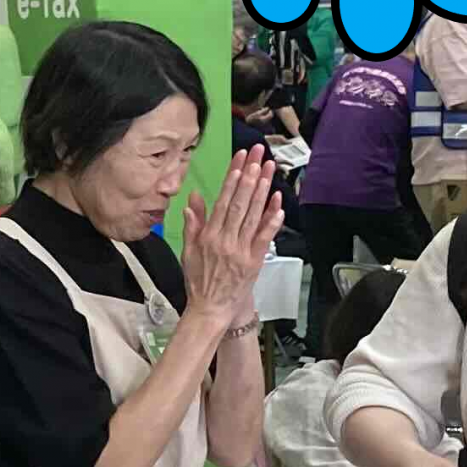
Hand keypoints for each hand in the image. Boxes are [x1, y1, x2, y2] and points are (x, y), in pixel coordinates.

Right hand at [182, 148, 283, 325]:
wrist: (210, 309)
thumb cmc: (198, 281)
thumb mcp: (188, 251)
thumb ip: (193, 224)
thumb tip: (193, 199)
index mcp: (209, 236)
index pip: (223, 200)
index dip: (232, 178)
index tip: (240, 160)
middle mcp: (226, 240)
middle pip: (240, 203)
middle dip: (250, 177)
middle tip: (258, 157)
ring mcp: (241, 251)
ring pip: (253, 215)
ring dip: (262, 191)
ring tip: (268, 170)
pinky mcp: (254, 261)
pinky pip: (265, 236)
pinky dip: (272, 219)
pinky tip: (279, 202)